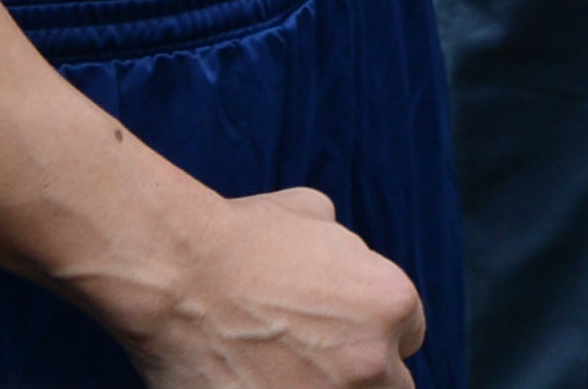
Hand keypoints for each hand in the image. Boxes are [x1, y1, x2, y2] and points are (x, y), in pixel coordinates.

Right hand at [103, 187, 421, 388]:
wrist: (177, 274)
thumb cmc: (241, 238)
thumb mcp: (316, 216)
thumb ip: (349, 249)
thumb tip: (347, 259)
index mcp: (391, 304)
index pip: (409, 337)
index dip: (374, 334)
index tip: (344, 336)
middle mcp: (370, 360)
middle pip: (392, 385)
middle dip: (361, 373)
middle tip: (320, 363)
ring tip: (286, 374)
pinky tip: (254, 382)